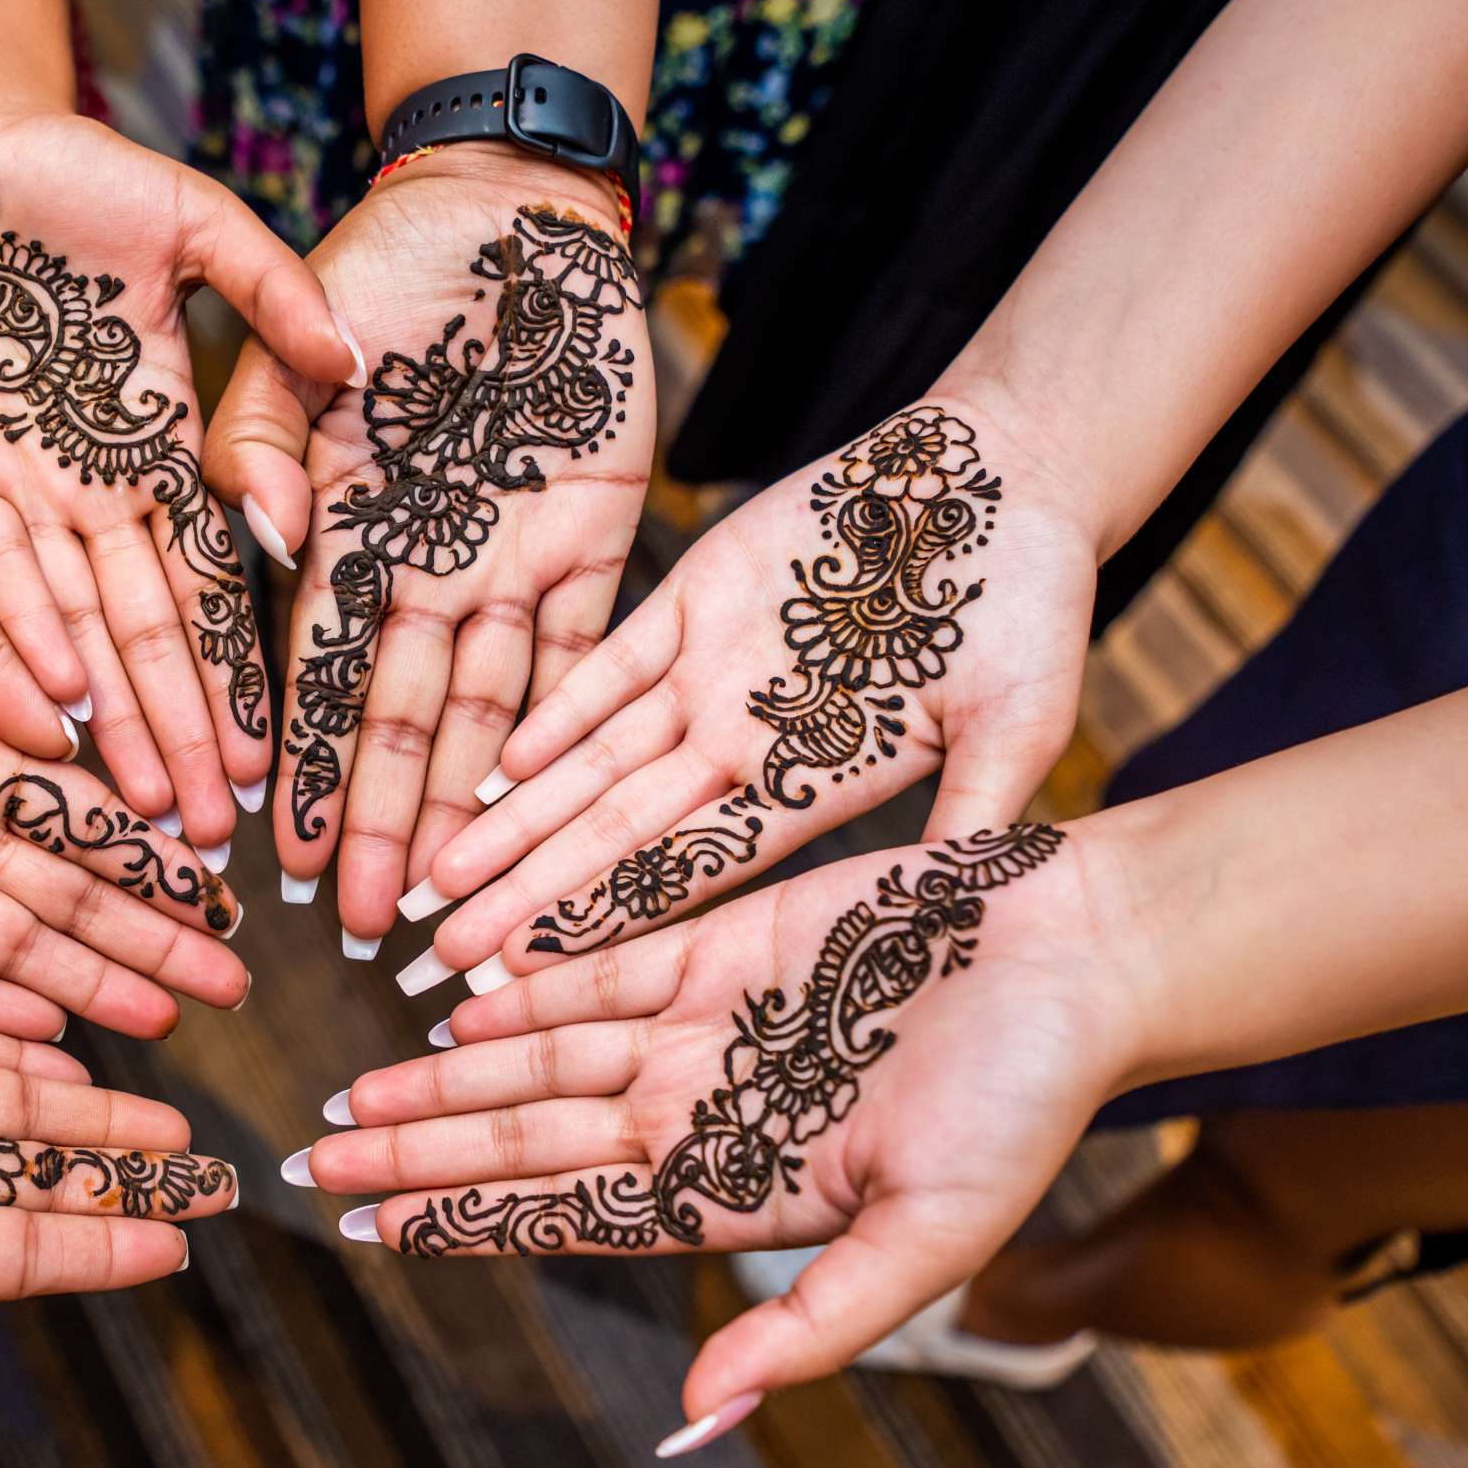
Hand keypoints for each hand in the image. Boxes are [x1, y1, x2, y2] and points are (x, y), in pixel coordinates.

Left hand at [0, 116, 358, 852]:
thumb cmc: (83, 182)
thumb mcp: (200, 228)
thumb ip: (273, 294)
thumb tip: (351, 366)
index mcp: (168, 448)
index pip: (219, 585)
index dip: (245, 672)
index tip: (279, 757)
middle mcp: (104, 489)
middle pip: (156, 635)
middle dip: (188, 734)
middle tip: (220, 835)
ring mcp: (29, 484)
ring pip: (84, 624)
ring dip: (118, 713)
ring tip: (152, 805)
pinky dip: (32, 628)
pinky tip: (66, 701)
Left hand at [0, 577, 247, 1039]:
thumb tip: (74, 732)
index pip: (88, 814)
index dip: (153, 856)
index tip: (222, 892)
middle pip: (73, 895)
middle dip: (152, 938)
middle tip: (229, 979)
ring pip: (18, 947)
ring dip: (93, 984)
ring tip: (168, 1017)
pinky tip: (56, 1033)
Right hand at [0, 958, 235, 1467]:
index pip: (11, 1254)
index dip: (97, 1250)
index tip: (184, 1244)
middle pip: (32, 1179)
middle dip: (124, 1180)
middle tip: (219, 1172)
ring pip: (14, 1102)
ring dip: (95, 1111)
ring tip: (173, 1119)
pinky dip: (24, 1034)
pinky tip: (86, 1044)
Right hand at [205, 143, 652, 952]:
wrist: (506, 213)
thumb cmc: (381, 273)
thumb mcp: (294, 350)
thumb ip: (256, 444)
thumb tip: (254, 536)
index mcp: (345, 538)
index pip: (314, 677)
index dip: (301, 770)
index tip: (279, 855)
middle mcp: (426, 575)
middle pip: (400, 722)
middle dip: (383, 827)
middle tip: (368, 928)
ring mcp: (511, 565)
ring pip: (488, 712)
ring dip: (470, 807)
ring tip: (452, 899)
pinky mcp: (597, 539)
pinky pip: (584, 648)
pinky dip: (564, 723)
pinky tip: (546, 806)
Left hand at [301, 822, 1140, 1443]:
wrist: (1080, 953)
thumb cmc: (1027, 1103)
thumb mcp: (930, 1241)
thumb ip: (812, 1332)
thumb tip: (696, 1422)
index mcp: (734, 1189)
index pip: (565, 1215)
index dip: (467, 1223)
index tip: (372, 1235)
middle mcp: (699, 1108)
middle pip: (526, 1138)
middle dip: (418, 1154)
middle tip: (312, 1165)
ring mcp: (702, 1023)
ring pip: (538, 1055)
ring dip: (445, 1076)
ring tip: (354, 1097)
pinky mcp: (721, 939)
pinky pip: (597, 967)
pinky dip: (521, 983)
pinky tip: (450, 999)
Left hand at [405, 396, 1092, 989]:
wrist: (1009, 476)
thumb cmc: (1032, 604)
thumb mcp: (1019, 724)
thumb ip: (974, 815)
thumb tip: (954, 917)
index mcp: (812, 786)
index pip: (688, 877)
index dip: (607, 931)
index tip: (532, 991)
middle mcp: (743, 743)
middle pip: (612, 837)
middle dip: (525, 901)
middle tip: (438, 963)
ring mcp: (712, 673)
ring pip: (589, 760)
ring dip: (514, 820)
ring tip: (434, 881)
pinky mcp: (695, 594)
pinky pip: (606, 662)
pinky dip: (552, 709)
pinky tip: (491, 768)